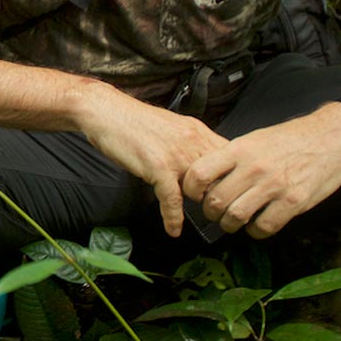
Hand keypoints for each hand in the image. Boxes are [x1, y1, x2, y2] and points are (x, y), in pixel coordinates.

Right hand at [72, 82, 229, 236]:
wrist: (106, 111)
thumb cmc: (135, 121)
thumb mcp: (173, 127)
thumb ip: (191, 145)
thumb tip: (202, 164)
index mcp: (199, 132)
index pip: (231, 158)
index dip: (234, 178)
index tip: (234, 193)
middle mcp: (194, 142)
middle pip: (222, 177)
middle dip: (223, 197)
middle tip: (222, 213)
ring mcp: (177, 155)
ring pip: (202, 190)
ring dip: (203, 209)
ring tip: (205, 222)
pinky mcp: (158, 166)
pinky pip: (172, 199)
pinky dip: (173, 217)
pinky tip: (173, 229)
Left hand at [182, 105, 340, 238]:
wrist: (331, 137)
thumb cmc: (291, 138)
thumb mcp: (254, 139)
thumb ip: (232, 158)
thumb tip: (208, 177)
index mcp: (240, 150)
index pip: (199, 173)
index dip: (191, 189)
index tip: (195, 195)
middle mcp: (253, 168)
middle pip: (216, 200)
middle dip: (210, 213)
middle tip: (213, 213)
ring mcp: (274, 186)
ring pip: (236, 217)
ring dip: (230, 225)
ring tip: (232, 222)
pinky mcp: (293, 202)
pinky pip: (264, 227)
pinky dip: (255, 231)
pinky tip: (256, 225)